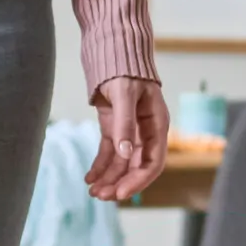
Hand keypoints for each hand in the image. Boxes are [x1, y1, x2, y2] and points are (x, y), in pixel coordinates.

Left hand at [87, 76, 166, 200]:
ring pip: (121, 163)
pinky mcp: (113, 128)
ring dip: (108, 178)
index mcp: (157, 124)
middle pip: (136, 166)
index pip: (153, 161)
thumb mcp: (125, 94)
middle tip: (101, 196)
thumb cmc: (125, 68)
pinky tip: (88, 178)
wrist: (114, 49)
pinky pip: (108, 153)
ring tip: (93, 192)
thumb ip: (125, 123)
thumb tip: (125, 153)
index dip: (139, 180)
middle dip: (120, 183)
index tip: (121, 193)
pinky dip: (99, 166)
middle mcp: (146, 132)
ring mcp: (129, 131)